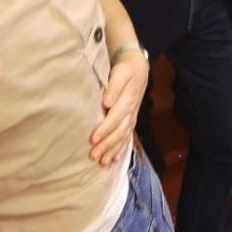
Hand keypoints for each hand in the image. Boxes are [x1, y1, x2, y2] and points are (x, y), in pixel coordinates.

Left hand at [89, 47, 148, 166]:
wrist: (138, 68)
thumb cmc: (125, 70)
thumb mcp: (120, 73)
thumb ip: (114, 87)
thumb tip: (107, 102)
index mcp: (127, 100)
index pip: (115, 118)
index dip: (105, 129)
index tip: (93, 139)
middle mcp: (131, 111)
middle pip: (119, 131)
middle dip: (106, 145)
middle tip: (93, 156)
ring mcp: (132, 117)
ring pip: (123, 137)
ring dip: (113, 150)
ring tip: (102, 162)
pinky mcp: (131, 120)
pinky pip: (127, 137)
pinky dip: (121, 149)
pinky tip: (114, 159)